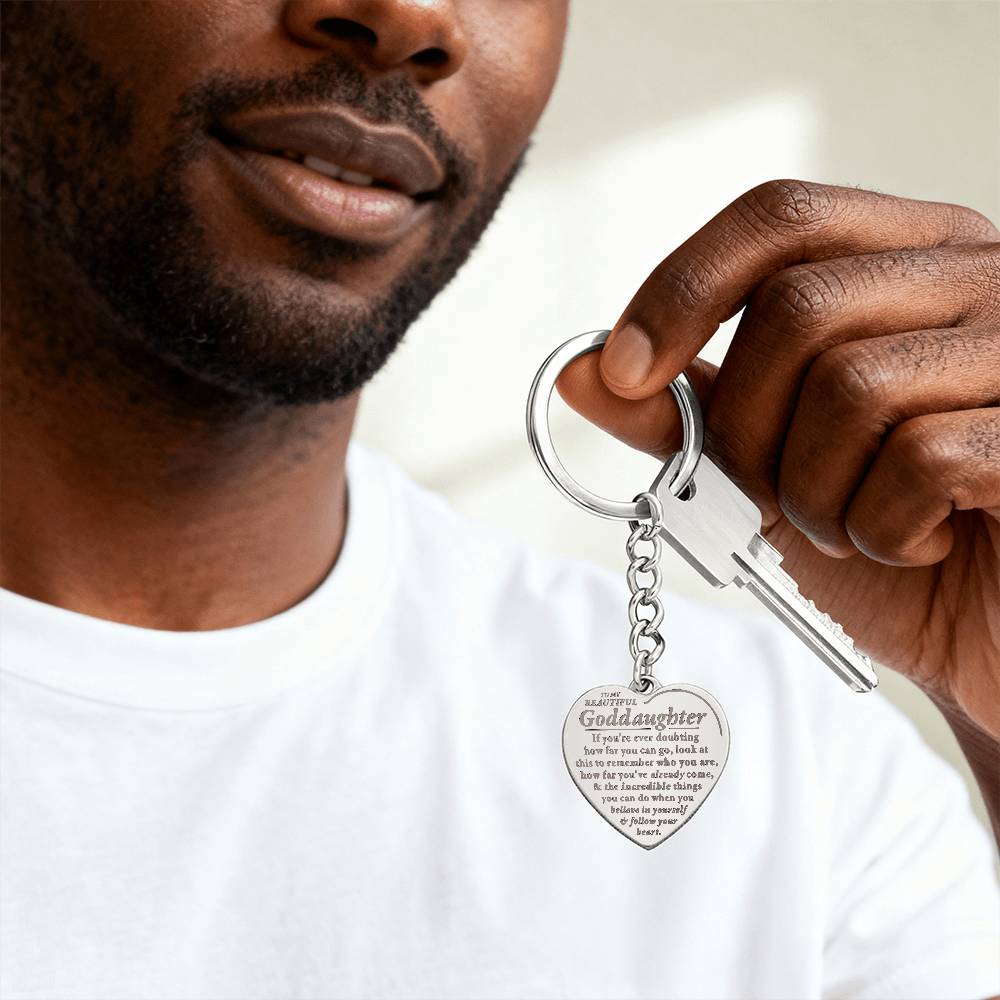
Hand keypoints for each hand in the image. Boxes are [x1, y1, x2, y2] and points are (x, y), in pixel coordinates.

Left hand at [558, 180, 999, 740]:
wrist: (983, 640)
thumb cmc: (884, 544)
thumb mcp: (765, 473)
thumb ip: (684, 417)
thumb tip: (582, 371)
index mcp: (908, 262)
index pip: (781, 216)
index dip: (685, 286)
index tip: (626, 371)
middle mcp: (978, 280)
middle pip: (797, 306)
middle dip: (748, 427)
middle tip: (771, 494)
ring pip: (852, 384)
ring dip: (814, 492)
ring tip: (849, 528)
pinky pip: (924, 457)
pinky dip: (882, 529)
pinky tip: (915, 544)